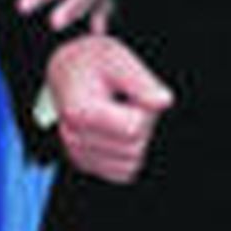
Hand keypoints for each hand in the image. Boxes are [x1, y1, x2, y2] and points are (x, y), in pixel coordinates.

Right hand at [45, 33, 173, 183]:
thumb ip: (141, 81)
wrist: (67, 70)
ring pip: (131, 163)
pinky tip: (118, 130)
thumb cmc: (92, 62)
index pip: (134, 128)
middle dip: (142, 124)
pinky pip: (125, 172)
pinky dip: (129, 153)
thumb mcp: (117, 58)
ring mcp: (78, 154)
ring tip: (122, 113)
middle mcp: (73, 138)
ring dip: (136, 140)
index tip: (136, 92)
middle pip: (134, 148)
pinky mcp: (86, 164)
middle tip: (131, 100)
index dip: (145, 109)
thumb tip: (163, 101)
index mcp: (79, 112)